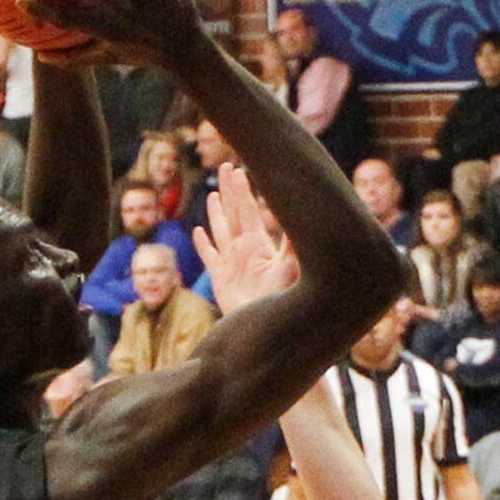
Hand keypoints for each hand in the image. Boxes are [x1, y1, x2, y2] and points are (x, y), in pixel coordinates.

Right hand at [192, 165, 296, 311]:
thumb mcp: (290, 267)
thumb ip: (292, 243)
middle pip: (234, 214)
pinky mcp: (221, 282)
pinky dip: (203, 245)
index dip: (242, 191)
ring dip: (216, 214)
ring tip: (213, 196)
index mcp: (259, 245)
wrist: (269, 331)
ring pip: (221, 232)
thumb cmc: (284, 301)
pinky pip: (209, 259)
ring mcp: (232, 265)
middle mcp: (245, 251)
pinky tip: (198, 232)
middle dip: (230, 192)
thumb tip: (301, 214)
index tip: (238, 170)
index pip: (248, 211)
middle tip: (226, 167)